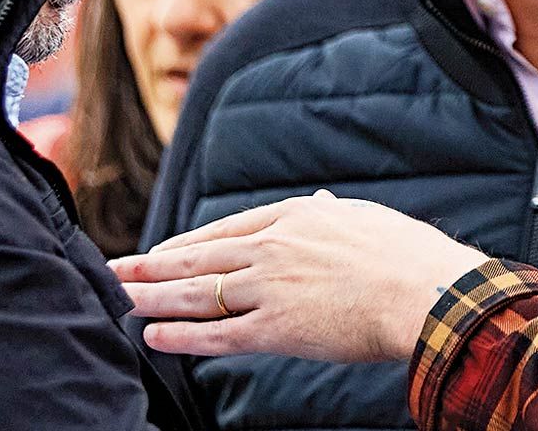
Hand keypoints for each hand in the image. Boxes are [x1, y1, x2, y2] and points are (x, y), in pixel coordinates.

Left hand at [110, 190, 491, 361]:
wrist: (424, 291)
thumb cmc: (406, 256)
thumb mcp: (364, 219)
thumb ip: (332, 214)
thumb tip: (320, 202)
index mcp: (295, 217)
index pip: (225, 229)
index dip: (187, 243)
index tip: (160, 251)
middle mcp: (272, 248)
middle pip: (197, 257)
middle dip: (150, 265)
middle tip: (113, 269)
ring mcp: (270, 287)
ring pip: (196, 293)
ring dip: (152, 296)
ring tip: (119, 300)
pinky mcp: (275, 328)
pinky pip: (216, 334)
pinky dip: (180, 335)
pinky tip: (153, 335)